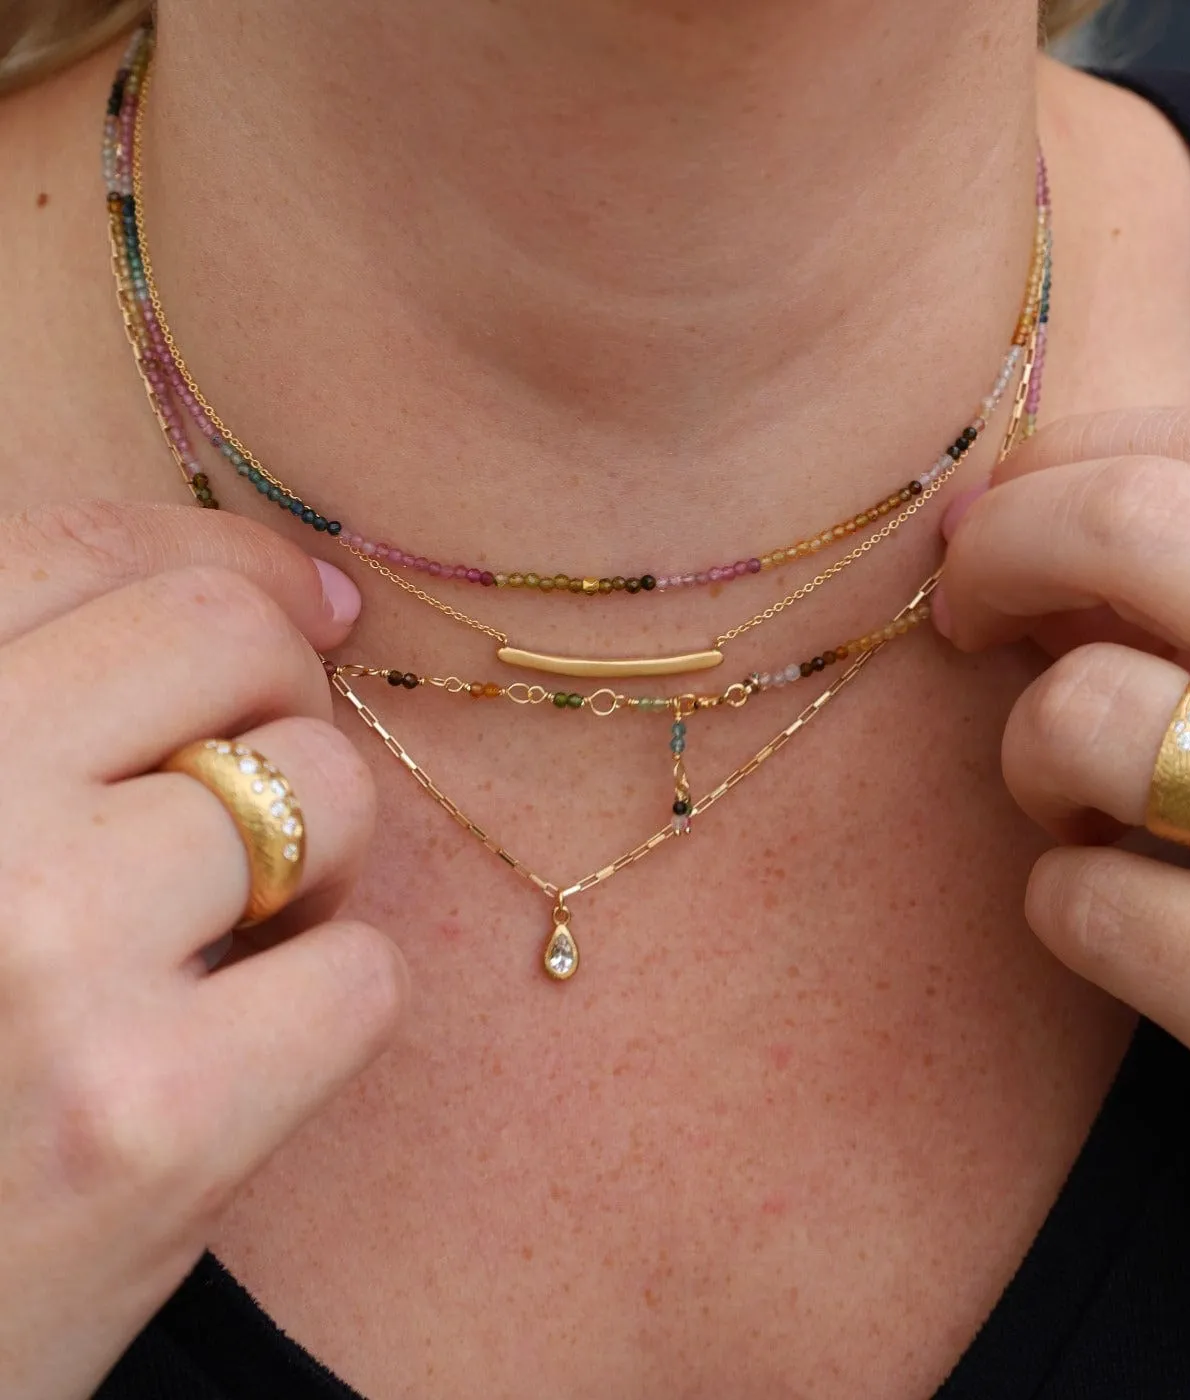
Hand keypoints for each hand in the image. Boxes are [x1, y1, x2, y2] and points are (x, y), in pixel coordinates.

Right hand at [0, 501, 406, 1399]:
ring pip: (323, 794)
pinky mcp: (155, 1119)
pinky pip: (361, 971)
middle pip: (224, 641)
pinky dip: (327, 1000)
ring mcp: (45, 962)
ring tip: (228, 935)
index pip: (81, 554)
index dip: (226, 559)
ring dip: (312, 860)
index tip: (306, 599)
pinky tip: (240, 1045)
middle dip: (283, 696)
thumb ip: (51, 707)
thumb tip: (302, 591)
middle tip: (260, 782)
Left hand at [935, 405, 1189, 1292]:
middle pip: (1138, 527)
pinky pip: (1086, 900)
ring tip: (1084, 807)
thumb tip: (1047, 540)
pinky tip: (1138, 928)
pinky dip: (1070, 902)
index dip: (1070, 465)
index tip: (1001, 512)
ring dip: (1035, 755)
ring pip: (1087, 712)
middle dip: (1001, 547)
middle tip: (962, 608)